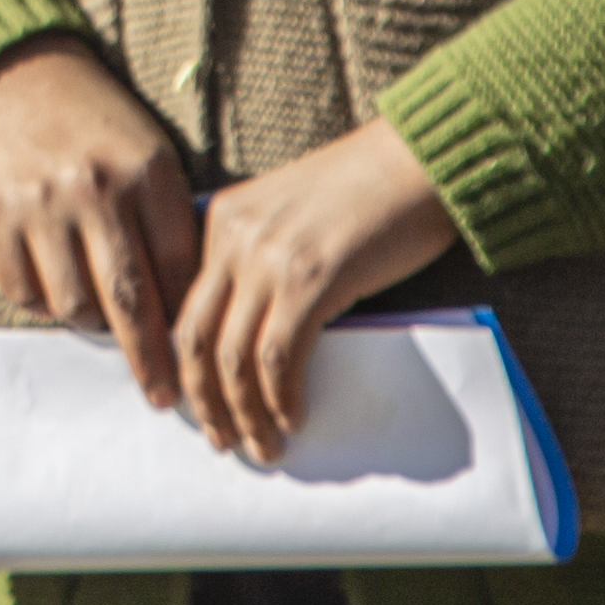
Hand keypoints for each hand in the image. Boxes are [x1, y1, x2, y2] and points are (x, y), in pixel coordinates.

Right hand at [0, 42, 199, 413]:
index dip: (187, 320)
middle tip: (165, 397)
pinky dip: (44, 302)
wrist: (24, 87)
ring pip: (73, 304)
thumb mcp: (154, 163)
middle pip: (128, 299)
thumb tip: (189, 318)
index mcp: (144, 173)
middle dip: (150, 359)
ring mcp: (38, 203)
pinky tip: (58, 283)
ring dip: (92, 322)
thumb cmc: (105, 138)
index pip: (177, 270)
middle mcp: (91, 188)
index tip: (197, 357)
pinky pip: (24, 292)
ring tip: (101, 313)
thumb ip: (171, 229)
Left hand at [172, 117, 455, 463]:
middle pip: (194, 336)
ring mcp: (270, 258)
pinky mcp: (312, 278)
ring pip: (232, 356)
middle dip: (201, 399)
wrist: (421, 157)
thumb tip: (259, 341)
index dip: (185, 362)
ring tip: (260, 448)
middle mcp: (234, 237)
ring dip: (243, 413)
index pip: (184, 304)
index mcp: (222, 219)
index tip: (195, 402)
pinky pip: (278, 356)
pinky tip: (293, 420)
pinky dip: (280, 398)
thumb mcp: (292, 218)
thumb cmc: (369, 191)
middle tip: (219, 440)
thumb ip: (264, 262)